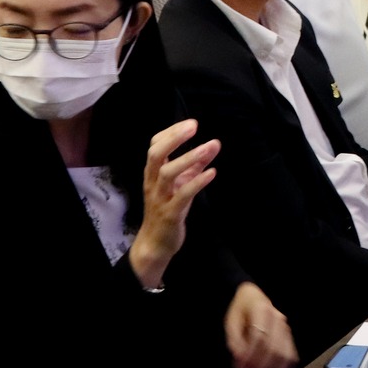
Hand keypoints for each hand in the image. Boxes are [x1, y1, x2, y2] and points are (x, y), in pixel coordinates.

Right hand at [128, 119, 217, 289]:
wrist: (156, 243)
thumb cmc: (169, 208)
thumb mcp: (181, 183)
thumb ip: (196, 165)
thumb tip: (214, 145)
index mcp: (153, 173)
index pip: (154, 146)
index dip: (171, 132)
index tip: (191, 123)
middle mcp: (153, 183)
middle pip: (155, 155)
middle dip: (173, 138)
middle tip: (194, 126)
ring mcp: (160, 198)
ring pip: (167, 173)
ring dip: (189, 157)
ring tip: (210, 145)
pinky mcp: (171, 214)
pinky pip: (182, 195)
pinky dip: (198, 182)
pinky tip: (212, 172)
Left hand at [223, 283, 297, 367]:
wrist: (253, 298)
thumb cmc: (241, 310)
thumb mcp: (231, 321)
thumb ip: (234, 340)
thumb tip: (240, 360)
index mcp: (261, 309)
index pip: (260, 337)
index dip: (251, 356)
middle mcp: (277, 318)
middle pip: (275, 349)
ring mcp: (286, 328)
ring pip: (286, 355)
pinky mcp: (289, 338)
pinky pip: (291, 357)